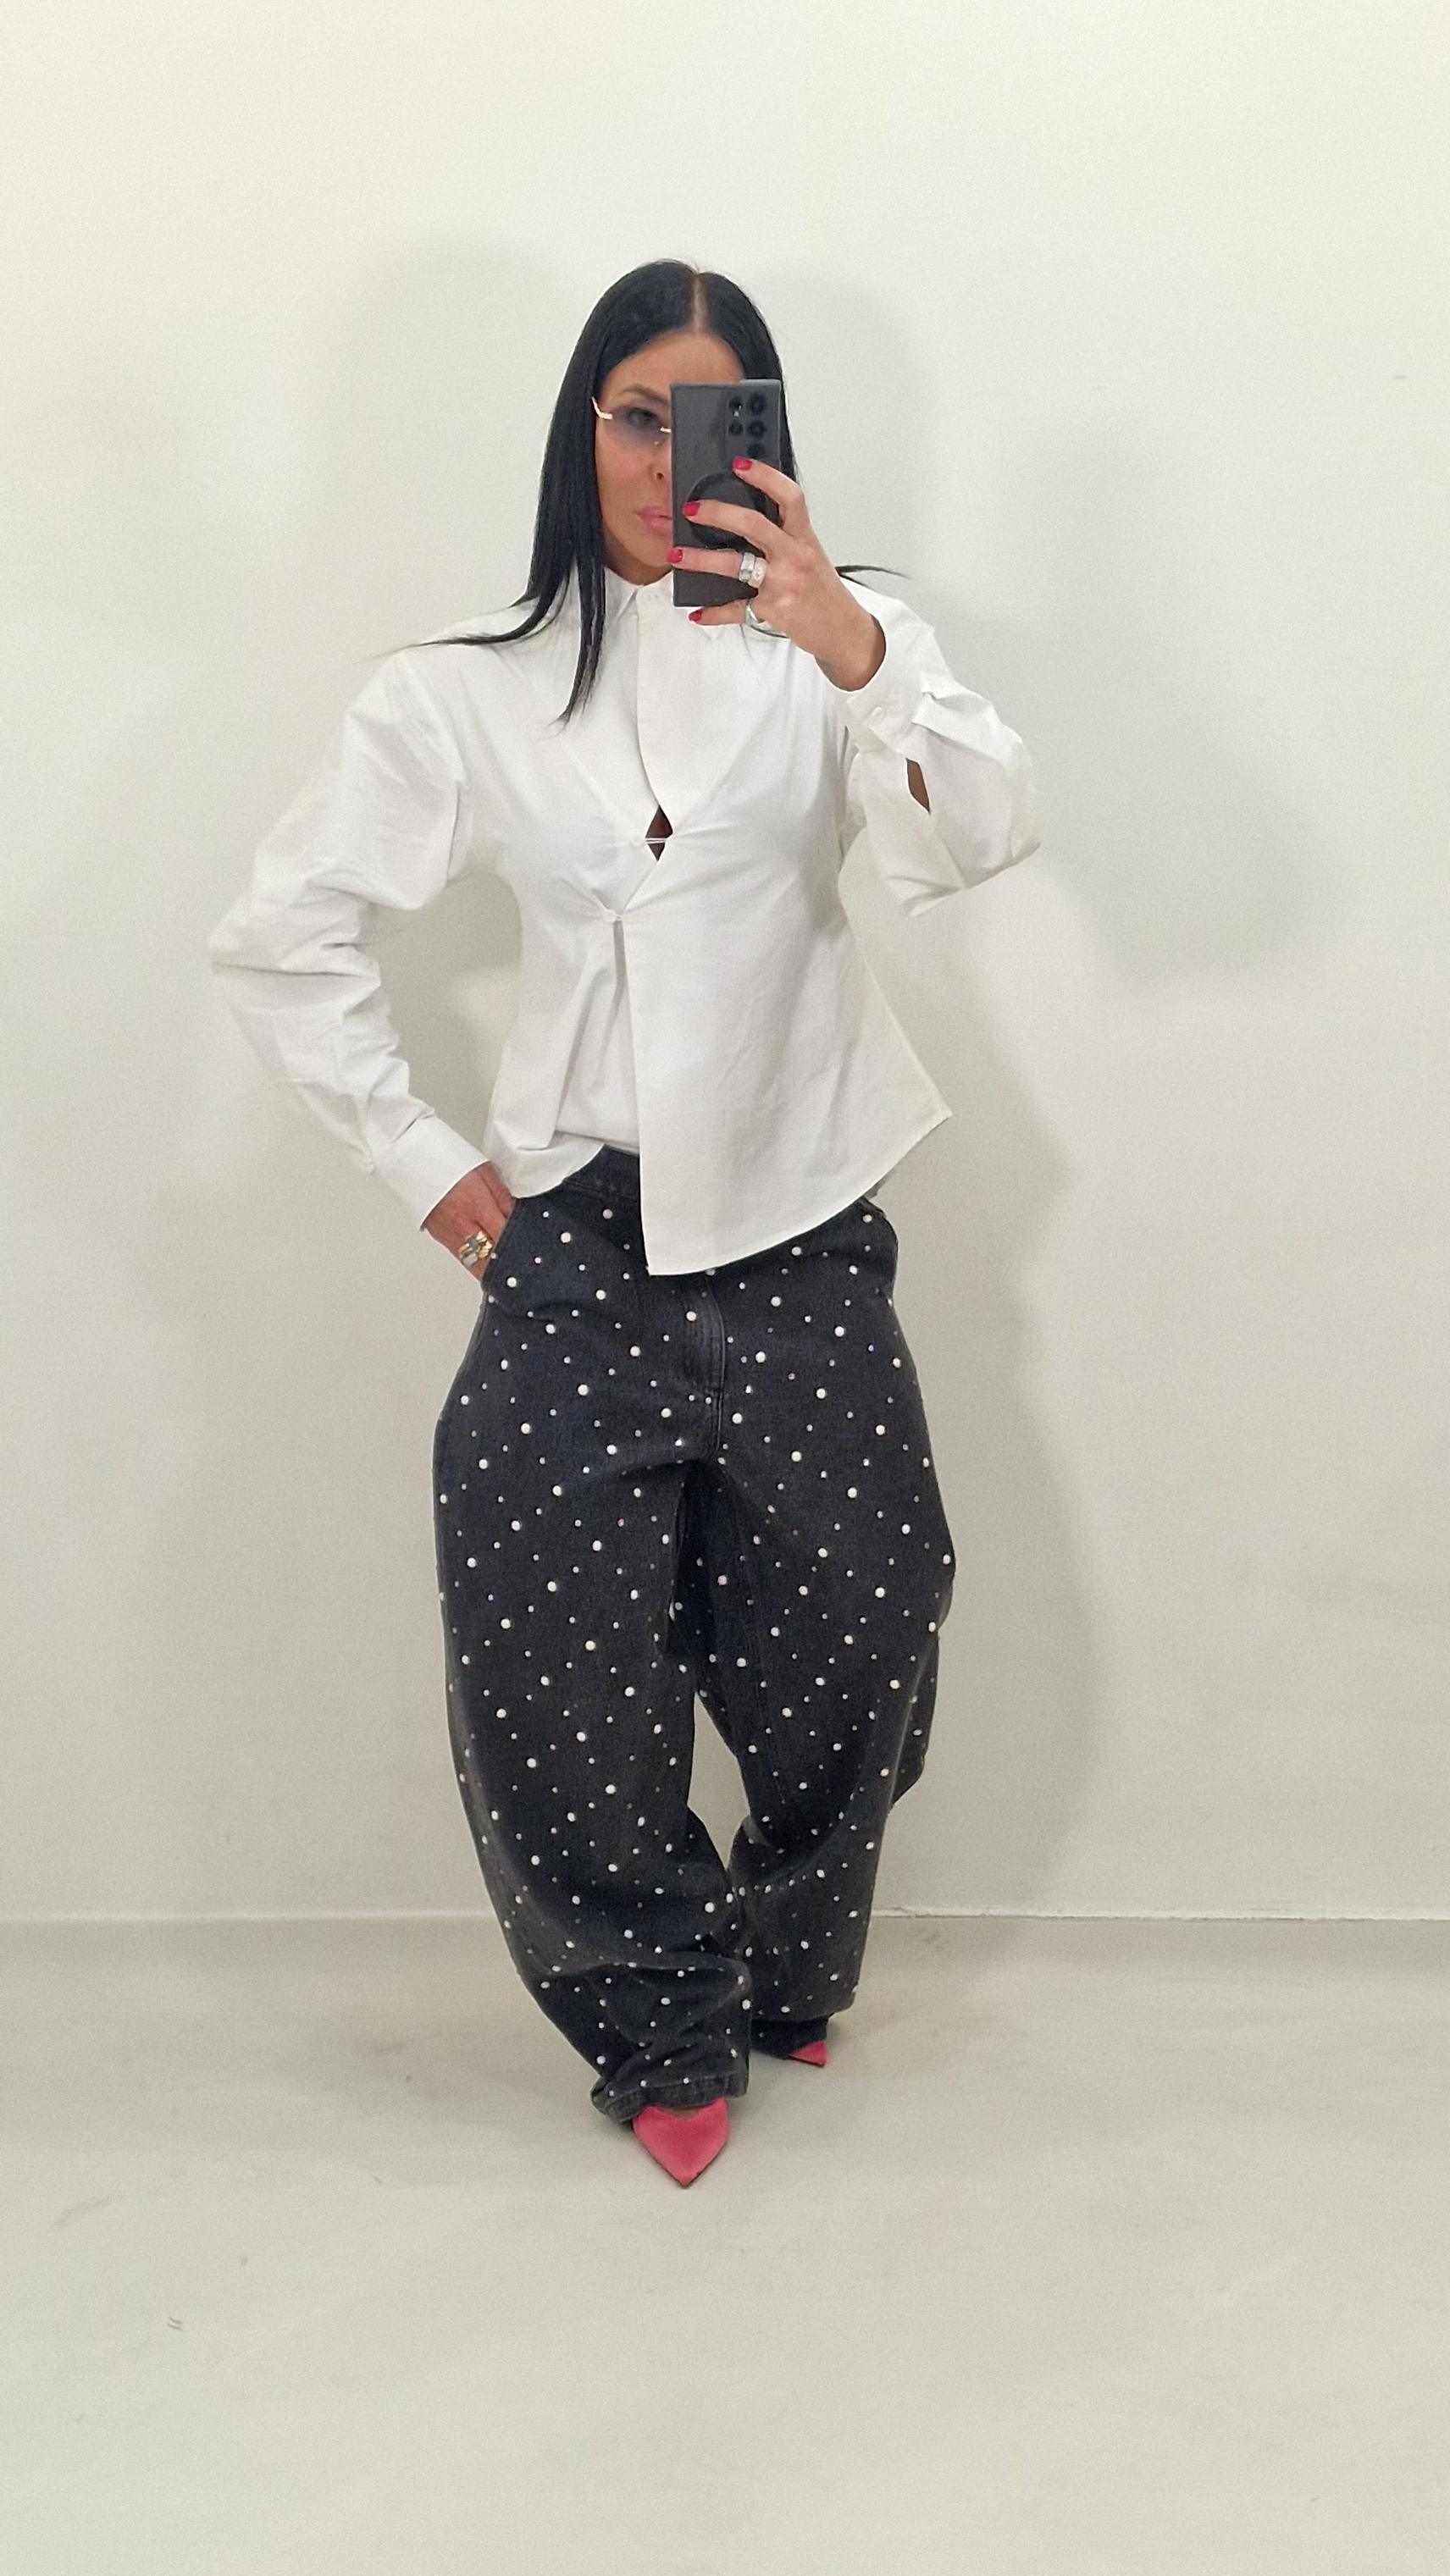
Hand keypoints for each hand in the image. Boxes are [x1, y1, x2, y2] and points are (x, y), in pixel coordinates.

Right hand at [423, 1161, 515, 1277]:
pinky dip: (476, 1260)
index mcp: (478, 1207)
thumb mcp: (486, 1173)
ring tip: (504, 1267)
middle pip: (489, 1259)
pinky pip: (463, 1257)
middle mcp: (462, 1226)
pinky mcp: (440, 1238)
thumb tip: (518, 1217)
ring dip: (490, 1267)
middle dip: (505, 1264)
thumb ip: (504, 1199)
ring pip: (475, 1265)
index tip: (528, 1251)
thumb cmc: (450, 1161)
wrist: (415, 1161)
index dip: (518, 1247)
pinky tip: (485, 1257)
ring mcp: (449, 1235)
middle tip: (518, 1265)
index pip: (504, 1239)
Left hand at [671, 458, 885, 690]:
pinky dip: (714, 612)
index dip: (764, 476)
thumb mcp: (809, 554)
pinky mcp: (771, 609)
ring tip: (675, 554)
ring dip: (699, 558)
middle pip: (753, 524)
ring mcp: (782, 583)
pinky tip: (697, 613)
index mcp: (804, 536)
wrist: (841, 630)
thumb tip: (743, 518)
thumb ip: (783, 535)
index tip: (739, 463)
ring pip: (733, 564)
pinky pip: (735, 608)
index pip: (789, 496)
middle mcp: (794, 556)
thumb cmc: (823, 591)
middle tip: (691, 509)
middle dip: (717, 513)